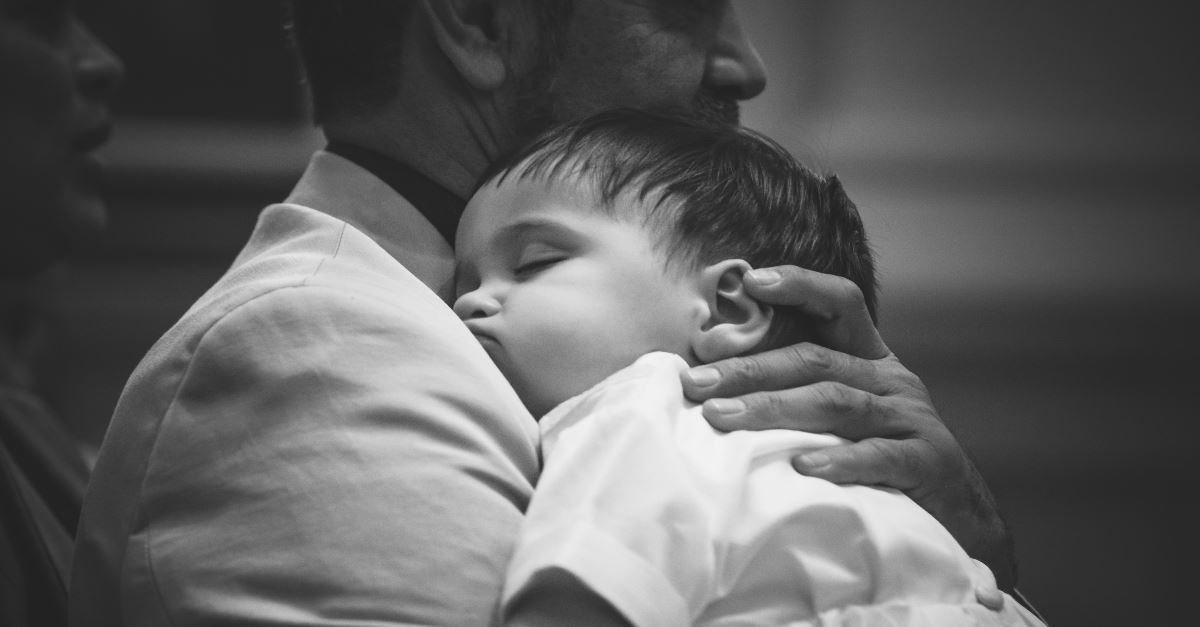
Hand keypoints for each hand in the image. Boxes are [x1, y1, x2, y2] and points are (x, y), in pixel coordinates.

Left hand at [679, 265, 1015, 588]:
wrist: (958, 517)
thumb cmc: (880, 461)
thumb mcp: (842, 416)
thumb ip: (796, 392)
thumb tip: (712, 380)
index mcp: (870, 358)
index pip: (840, 302)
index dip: (799, 285)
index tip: (751, 281)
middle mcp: (892, 379)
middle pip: (815, 360)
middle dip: (750, 368)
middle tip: (697, 382)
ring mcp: (912, 419)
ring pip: (836, 402)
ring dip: (773, 408)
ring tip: (723, 417)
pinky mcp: (928, 462)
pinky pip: (880, 457)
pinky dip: (839, 461)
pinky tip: (802, 468)